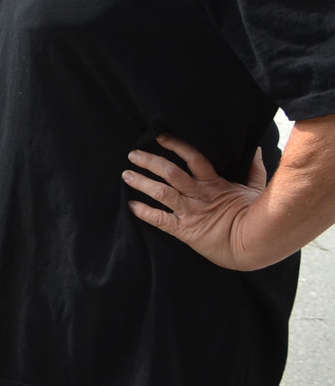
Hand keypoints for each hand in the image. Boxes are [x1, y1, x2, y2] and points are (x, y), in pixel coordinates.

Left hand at [123, 133, 267, 270]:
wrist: (255, 246)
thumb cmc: (258, 217)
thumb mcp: (256, 190)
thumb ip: (254, 170)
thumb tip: (258, 151)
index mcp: (214, 184)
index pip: (193, 158)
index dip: (177, 146)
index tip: (160, 138)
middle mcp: (199, 196)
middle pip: (171, 173)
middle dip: (150, 162)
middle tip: (133, 155)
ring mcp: (191, 213)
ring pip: (162, 192)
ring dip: (142, 182)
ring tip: (126, 174)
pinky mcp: (185, 231)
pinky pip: (161, 220)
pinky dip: (144, 212)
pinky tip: (131, 206)